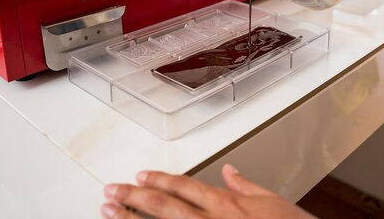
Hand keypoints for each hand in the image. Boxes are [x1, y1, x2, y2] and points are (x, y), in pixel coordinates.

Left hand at [100, 163, 316, 218]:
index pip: (185, 187)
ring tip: (109, 212)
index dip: (159, 180)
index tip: (139, 176)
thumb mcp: (273, 202)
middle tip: (110, 191)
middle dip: (133, 198)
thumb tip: (231, 171)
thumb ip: (247, 186)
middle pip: (165, 207)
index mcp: (228, 205)